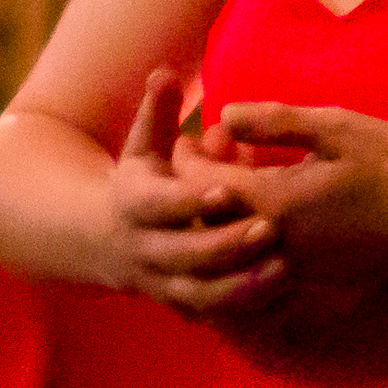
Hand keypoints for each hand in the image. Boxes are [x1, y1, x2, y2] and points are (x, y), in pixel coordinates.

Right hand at [94, 70, 288, 323]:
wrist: (101, 242)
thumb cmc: (137, 182)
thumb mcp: (141, 146)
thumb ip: (158, 112)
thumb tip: (166, 72)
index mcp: (135, 204)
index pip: (163, 206)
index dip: (193, 200)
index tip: (229, 189)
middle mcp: (146, 249)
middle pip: (185, 255)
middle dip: (227, 244)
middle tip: (271, 228)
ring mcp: (163, 283)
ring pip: (201, 295)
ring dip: (243, 286)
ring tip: (287, 269)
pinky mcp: (182, 305)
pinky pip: (215, 315)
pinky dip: (247, 308)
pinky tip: (286, 294)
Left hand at [196, 99, 387, 299]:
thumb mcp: (335, 127)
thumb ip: (275, 121)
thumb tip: (224, 115)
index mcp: (274, 202)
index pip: (204, 185)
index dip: (188, 159)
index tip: (185, 137)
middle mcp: (274, 242)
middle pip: (210, 218)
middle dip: (201, 185)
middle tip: (211, 151)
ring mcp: (293, 264)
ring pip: (235, 240)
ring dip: (227, 207)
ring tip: (239, 171)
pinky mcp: (311, 275)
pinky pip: (262, 253)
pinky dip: (252, 227)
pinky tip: (271, 200)